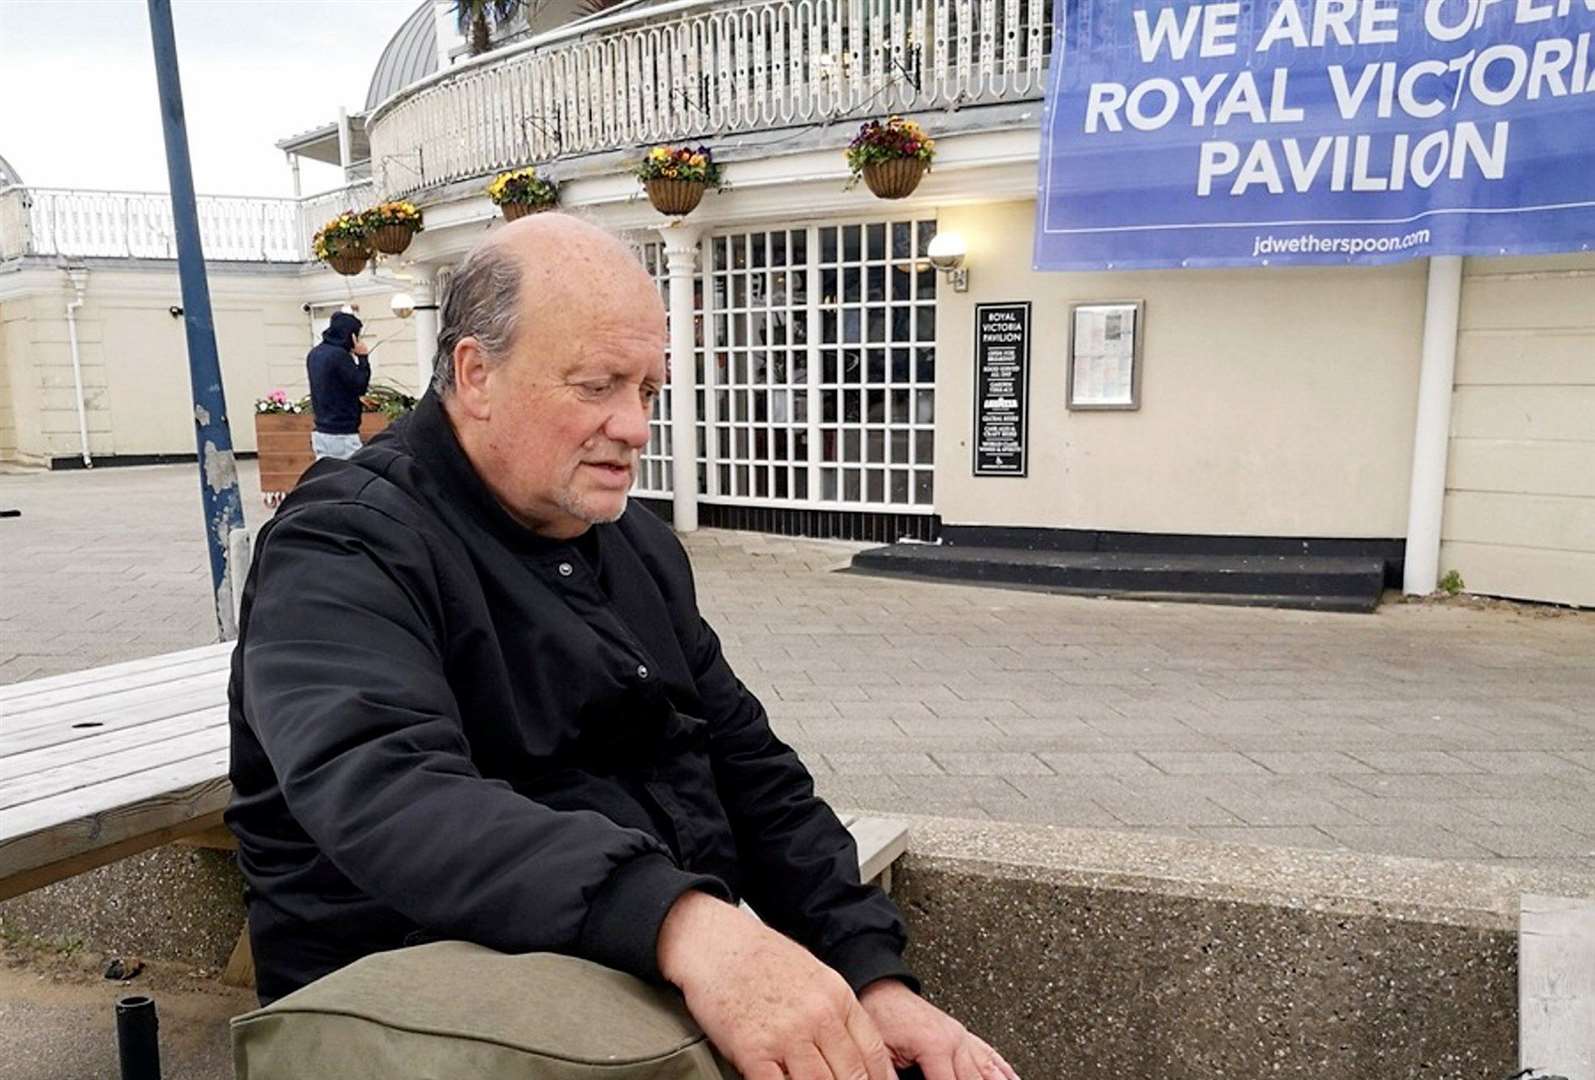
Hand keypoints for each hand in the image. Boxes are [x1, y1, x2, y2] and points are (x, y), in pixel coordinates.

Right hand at [658, 891, 894, 1079]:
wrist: (714, 942)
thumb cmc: (758, 957)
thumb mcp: (813, 973)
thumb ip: (835, 1010)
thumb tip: (852, 1048)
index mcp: (836, 995)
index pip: (873, 1052)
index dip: (880, 1079)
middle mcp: (818, 1015)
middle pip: (852, 1074)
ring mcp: (787, 1034)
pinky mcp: (753, 1050)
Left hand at [859, 979, 1018, 1079]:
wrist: (882, 990)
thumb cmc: (880, 1016)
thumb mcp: (882, 1052)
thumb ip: (894, 1075)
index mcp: (934, 1046)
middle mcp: (955, 1041)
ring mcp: (962, 1037)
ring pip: (989, 1070)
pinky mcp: (963, 1035)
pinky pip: (990, 1055)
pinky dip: (1004, 1071)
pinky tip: (1014, 1079)